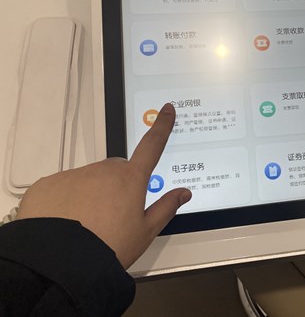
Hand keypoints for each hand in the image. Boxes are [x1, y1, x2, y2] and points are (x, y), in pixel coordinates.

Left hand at [16, 103, 191, 267]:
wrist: (61, 263)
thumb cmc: (108, 248)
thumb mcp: (145, 231)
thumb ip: (166, 207)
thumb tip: (183, 193)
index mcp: (131, 179)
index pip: (152, 146)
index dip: (162, 127)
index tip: (166, 110)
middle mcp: (104, 170)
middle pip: (116, 170)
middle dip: (117, 184)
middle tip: (114, 214)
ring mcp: (75, 175)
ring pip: (88, 179)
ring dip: (91, 194)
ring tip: (88, 224)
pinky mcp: (50, 184)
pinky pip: (62, 187)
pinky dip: (66, 200)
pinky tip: (67, 222)